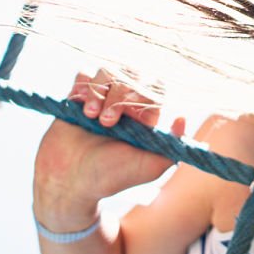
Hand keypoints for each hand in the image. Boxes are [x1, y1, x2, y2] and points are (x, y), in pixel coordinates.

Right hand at [33, 69, 185, 231]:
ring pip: (108, 70)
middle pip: (132, 74)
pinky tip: (79, 105)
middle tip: (107, 123)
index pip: (156, 87)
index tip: (134, 120)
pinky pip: (84, 74)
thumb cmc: (113, 177)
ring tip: (91, 115)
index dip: (145, 96)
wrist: (71, 182)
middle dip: (119, 95)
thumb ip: (172, 146)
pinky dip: (83, 86)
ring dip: (99, 91)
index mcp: (146, 115)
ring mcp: (102, 98)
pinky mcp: (79, 97)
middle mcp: (126, 102)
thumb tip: (182, 118)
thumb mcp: (150, 167)